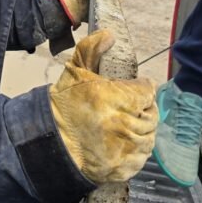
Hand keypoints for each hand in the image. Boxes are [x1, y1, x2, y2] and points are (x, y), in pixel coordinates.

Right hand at [49, 32, 156, 183]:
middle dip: (142, 107)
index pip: (147, 90)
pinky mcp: (125, 168)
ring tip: (125, 123)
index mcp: (119, 98)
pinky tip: (122, 141)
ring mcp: (128, 149)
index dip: (139, 88)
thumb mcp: (75, 71)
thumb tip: (110, 35)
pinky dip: (136, 149)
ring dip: (141, 128)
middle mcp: (127, 124)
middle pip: (151, 113)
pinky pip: (142, 156)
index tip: (132, 89)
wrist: (50, 142)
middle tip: (128, 106)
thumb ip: (92, 49)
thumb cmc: (64, 105)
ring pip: (150, 135)